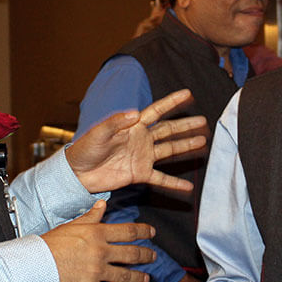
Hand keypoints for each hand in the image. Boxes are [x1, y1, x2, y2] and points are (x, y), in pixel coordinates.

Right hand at [42, 201, 157, 281]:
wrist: (33, 266)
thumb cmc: (49, 244)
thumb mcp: (71, 225)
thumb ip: (90, 217)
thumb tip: (102, 204)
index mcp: (96, 233)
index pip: (128, 231)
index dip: (144, 232)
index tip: (152, 233)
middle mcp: (101, 252)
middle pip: (132, 254)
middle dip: (146, 256)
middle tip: (153, 256)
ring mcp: (97, 272)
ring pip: (126, 275)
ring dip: (139, 277)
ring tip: (146, 278)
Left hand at [66, 89, 206, 194]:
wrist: (77, 173)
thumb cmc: (85, 149)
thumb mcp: (99, 132)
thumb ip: (117, 122)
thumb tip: (136, 113)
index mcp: (133, 126)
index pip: (156, 111)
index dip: (171, 102)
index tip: (187, 94)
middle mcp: (141, 139)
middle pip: (169, 130)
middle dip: (186, 125)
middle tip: (204, 121)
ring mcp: (142, 157)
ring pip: (169, 150)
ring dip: (186, 146)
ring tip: (203, 142)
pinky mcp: (140, 174)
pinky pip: (161, 178)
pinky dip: (174, 183)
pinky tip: (188, 187)